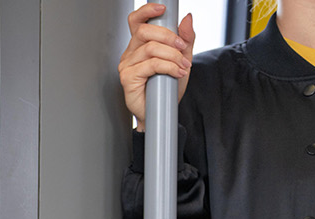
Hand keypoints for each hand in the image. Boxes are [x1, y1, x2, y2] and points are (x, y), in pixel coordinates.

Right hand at [119, 3, 194, 130]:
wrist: (162, 112)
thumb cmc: (167, 88)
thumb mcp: (182, 59)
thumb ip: (186, 39)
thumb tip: (187, 18)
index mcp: (140, 45)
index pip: (136, 21)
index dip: (147, 11)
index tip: (162, 8)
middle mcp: (130, 53)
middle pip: (145, 31)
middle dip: (169, 36)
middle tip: (183, 48)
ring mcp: (127, 65)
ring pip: (151, 48)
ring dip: (172, 56)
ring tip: (183, 67)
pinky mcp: (128, 78)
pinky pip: (151, 64)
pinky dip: (168, 67)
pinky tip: (176, 73)